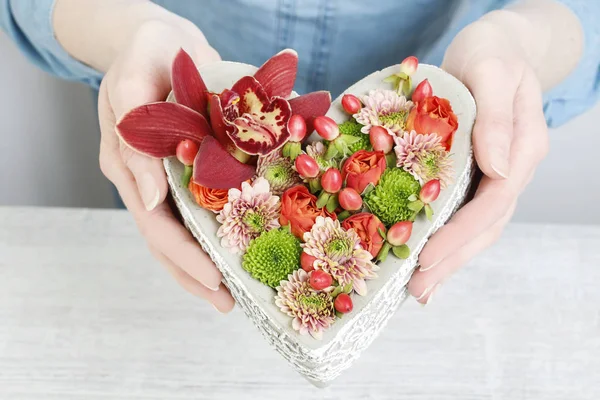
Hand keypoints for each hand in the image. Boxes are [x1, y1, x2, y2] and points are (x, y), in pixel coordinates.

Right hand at [97, 20, 234, 311]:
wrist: (162, 38)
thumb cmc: (143, 55)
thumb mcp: (131, 85)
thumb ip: (134, 142)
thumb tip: (151, 200)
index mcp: (129, 169)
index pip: (156, 228)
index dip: (184, 258)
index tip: (215, 280)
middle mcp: (149, 180)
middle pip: (170, 241)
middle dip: (198, 275)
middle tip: (230, 303)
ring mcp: (169, 176)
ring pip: (187, 231)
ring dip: (210, 262)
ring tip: (237, 291)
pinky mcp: (192, 166)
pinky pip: (206, 206)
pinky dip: (223, 229)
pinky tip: (244, 244)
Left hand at [407, 15, 549, 303]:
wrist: (493, 48)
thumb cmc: (491, 54)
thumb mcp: (493, 73)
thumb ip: (498, 119)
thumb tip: (499, 169)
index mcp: (523, 149)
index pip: (493, 201)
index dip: (459, 232)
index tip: (427, 257)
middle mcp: (511, 169)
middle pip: (485, 225)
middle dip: (451, 260)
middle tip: (417, 290)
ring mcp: (494, 175)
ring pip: (475, 227)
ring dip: (449, 260)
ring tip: (419, 290)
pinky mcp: (473, 174)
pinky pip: (461, 213)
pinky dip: (444, 239)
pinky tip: (425, 259)